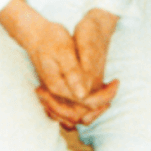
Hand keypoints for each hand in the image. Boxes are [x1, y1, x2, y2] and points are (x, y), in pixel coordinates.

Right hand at [0, 0, 116, 129]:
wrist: (35, 33)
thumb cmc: (50, 37)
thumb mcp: (64, 50)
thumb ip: (72, 72)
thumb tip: (82, 94)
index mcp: (57, 86)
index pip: (86, 102)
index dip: (104, 96)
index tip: (115, 82)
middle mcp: (54, 94)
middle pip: (80, 115)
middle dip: (100, 106)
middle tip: (113, 86)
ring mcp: (54, 94)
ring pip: (74, 117)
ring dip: (92, 111)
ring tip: (106, 94)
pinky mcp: (55, 91)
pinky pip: (68, 111)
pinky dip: (82, 109)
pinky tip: (93, 96)